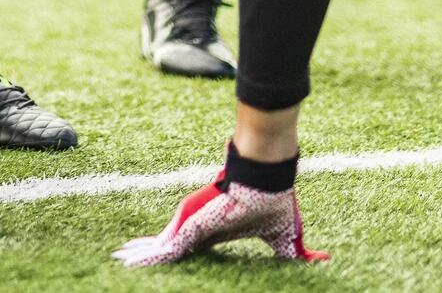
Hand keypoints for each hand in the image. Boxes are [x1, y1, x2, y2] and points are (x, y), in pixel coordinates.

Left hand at [113, 175, 325, 266]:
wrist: (266, 179)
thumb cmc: (275, 201)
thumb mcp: (284, 238)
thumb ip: (295, 255)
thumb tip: (323, 262)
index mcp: (216, 231)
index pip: (189, 247)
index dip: (173, 253)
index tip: (158, 257)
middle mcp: (200, 227)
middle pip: (168, 245)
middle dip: (147, 253)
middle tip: (124, 258)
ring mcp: (193, 225)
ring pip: (161, 245)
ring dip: (140, 254)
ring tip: (118, 258)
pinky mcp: (191, 225)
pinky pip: (165, 245)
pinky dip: (148, 254)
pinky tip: (130, 257)